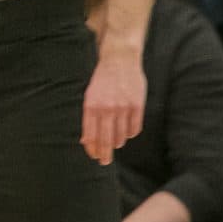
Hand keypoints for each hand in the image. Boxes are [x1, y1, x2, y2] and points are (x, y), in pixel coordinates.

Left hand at [81, 47, 145, 164]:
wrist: (120, 59)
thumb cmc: (102, 79)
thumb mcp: (90, 96)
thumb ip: (88, 118)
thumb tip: (85, 140)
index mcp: (91, 106)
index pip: (91, 135)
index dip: (92, 148)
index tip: (93, 157)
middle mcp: (106, 109)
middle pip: (106, 140)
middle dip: (104, 154)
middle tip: (104, 162)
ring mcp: (123, 108)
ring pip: (120, 136)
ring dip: (117, 143)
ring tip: (115, 145)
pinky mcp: (137, 106)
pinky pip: (134, 128)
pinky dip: (130, 134)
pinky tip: (126, 134)